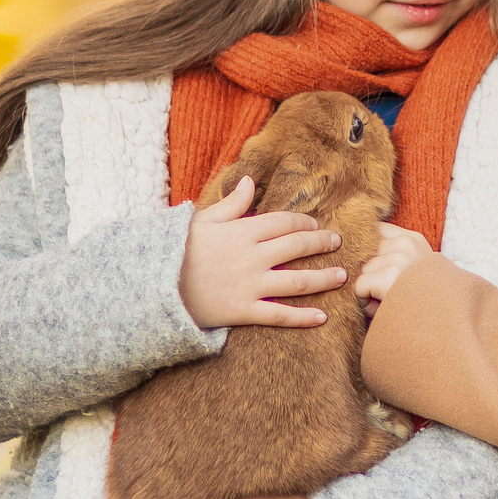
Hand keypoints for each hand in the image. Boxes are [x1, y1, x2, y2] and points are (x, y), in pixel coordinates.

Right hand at [179, 176, 346, 329]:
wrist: (156, 287)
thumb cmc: (178, 251)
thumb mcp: (202, 220)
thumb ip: (231, 203)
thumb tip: (250, 180)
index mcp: (243, 232)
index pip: (284, 222)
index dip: (304, 223)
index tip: (315, 226)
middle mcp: (252, 257)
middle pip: (297, 246)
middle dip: (321, 243)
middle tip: (337, 243)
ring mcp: (250, 285)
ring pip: (298, 281)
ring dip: (324, 278)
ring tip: (342, 276)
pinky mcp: (244, 310)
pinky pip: (279, 314)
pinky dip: (303, 317)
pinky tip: (322, 318)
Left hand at [356, 222, 433, 301]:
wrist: (444, 322)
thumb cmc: (424, 302)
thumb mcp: (414, 271)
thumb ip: (393, 255)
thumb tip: (354, 245)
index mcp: (414, 240)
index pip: (376, 232)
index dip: (373, 255)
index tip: (382, 273)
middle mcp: (407, 244)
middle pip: (366, 254)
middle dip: (371, 275)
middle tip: (389, 294)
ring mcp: (399, 258)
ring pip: (362, 271)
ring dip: (369, 291)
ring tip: (389, 303)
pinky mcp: (389, 276)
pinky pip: (360, 286)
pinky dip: (365, 302)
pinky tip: (383, 309)